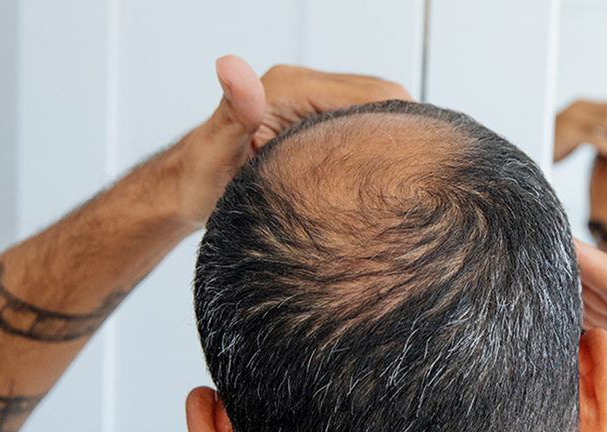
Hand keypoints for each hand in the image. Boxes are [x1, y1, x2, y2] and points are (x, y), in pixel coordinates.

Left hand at [175, 56, 410, 226]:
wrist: (186, 188)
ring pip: (378, 108)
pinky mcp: (317, 119)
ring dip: (395, 135)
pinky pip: (363, 121)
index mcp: (290, 87)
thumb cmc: (199, 176)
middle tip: (420, 174)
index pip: (369, 93)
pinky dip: (380, 141)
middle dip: (405, 129)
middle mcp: (305, 86)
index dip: (398, 124)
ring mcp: (313, 102)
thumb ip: (232, 109)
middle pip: (382, 96)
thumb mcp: (215, 148)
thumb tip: (232, 68)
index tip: (416, 159)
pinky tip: (383, 172)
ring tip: (408, 175)